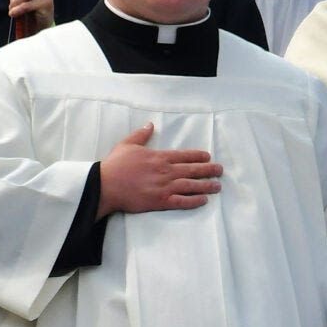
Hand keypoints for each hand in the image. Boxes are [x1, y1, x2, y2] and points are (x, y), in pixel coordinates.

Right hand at [97, 123, 219, 215]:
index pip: (184, 156)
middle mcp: (166, 171)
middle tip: (220, 170)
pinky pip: (182, 201)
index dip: (197, 156)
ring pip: (191, 185)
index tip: (208, 157)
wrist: (106, 184)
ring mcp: (165, 187)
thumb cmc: (115, 165)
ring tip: (217, 186)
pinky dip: (194, 201)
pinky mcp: (160, 201)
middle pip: (192, 170)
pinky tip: (204, 200)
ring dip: (206, 185)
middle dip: (208, 170)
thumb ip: (141, 135)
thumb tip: (150, 125)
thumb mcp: (127, 144)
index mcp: (159, 157)